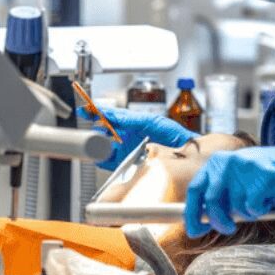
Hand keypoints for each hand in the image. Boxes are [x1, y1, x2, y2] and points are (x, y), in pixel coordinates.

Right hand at [78, 106, 197, 170]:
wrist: (189, 156)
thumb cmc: (177, 137)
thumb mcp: (153, 122)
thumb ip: (132, 119)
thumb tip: (114, 115)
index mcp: (134, 122)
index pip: (112, 115)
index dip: (98, 112)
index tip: (86, 109)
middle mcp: (129, 136)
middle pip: (106, 131)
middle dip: (98, 130)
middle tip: (95, 129)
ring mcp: (128, 150)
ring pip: (106, 147)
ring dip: (101, 145)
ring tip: (99, 144)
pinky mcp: (129, 165)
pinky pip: (111, 163)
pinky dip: (104, 160)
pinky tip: (102, 157)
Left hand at [184, 133, 274, 236]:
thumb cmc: (270, 181)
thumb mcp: (239, 185)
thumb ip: (220, 197)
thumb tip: (199, 221)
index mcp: (217, 163)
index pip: (195, 190)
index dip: (192, 214)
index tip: (195, 231)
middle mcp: (227, 161)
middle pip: (210, 202)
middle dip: (219, 222)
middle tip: (230, 228)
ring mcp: (245, 166)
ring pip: (234, 208)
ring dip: (247, 214)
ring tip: (260, 201)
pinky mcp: (263, 175)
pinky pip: (252, 207)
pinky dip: (261, 210)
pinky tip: (270, 198)